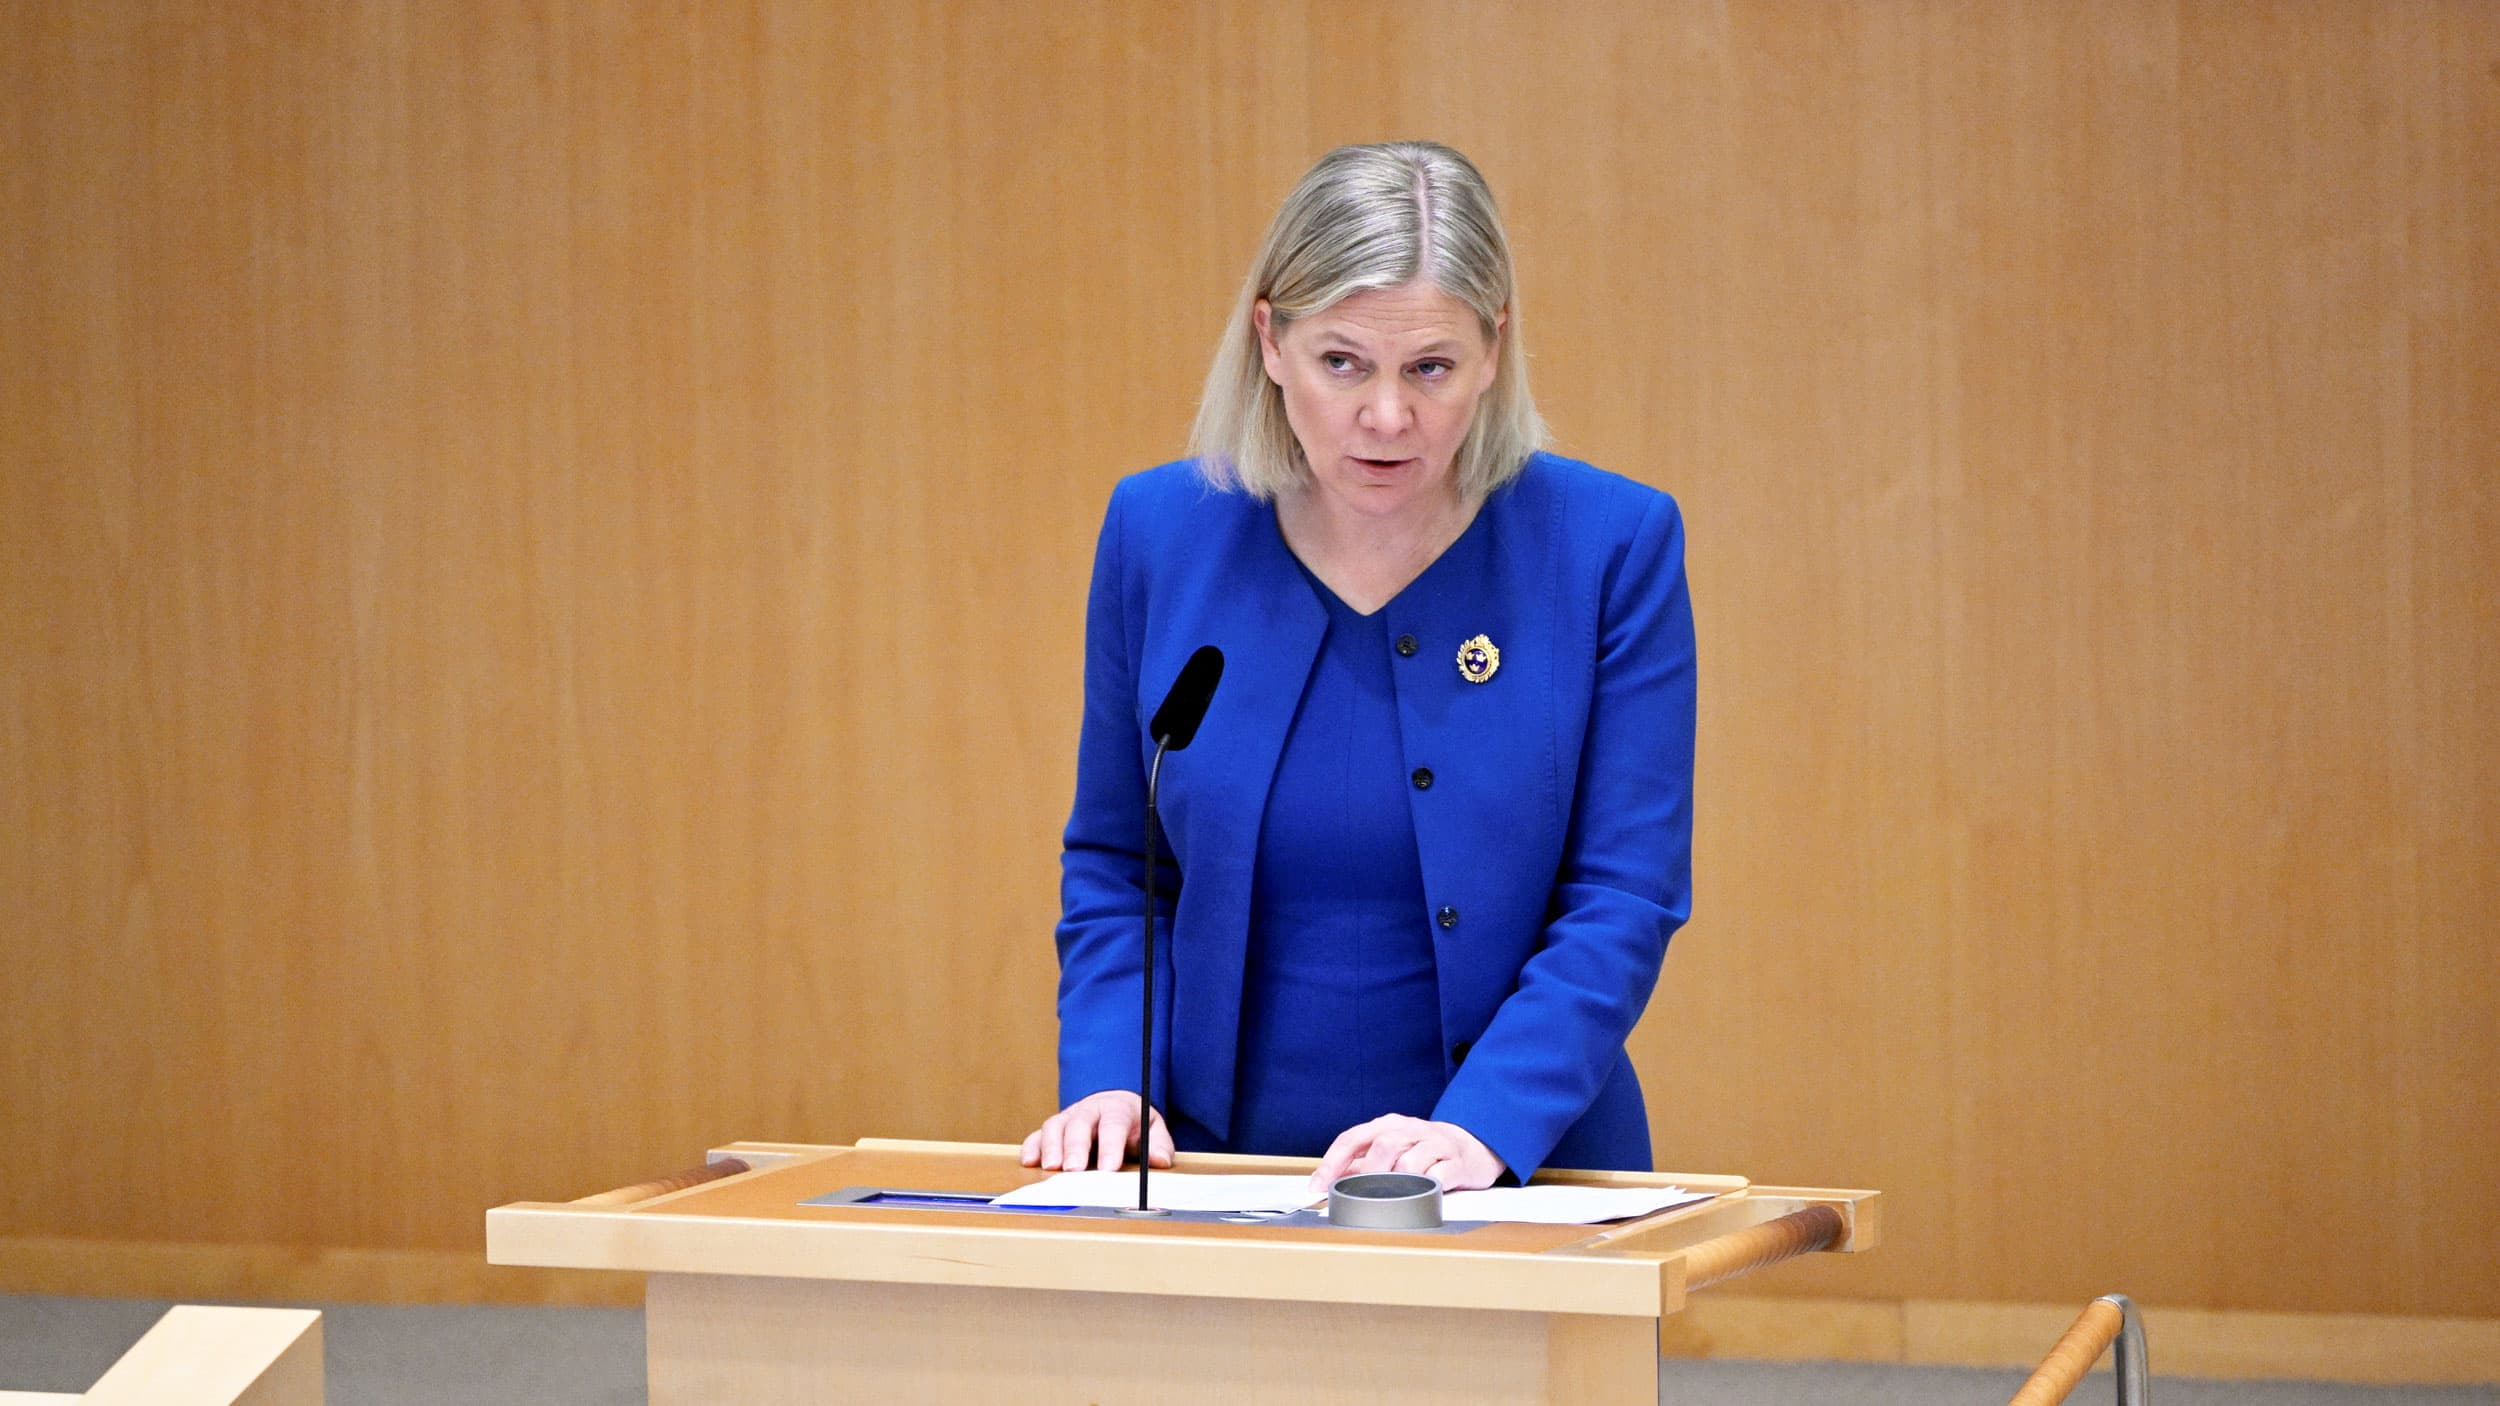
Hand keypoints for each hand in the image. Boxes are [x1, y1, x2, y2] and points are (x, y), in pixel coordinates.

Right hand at [1019, 1090, 1175, 1171]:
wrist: (1116, 1106)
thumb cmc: (1134, 1124)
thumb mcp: (1154, 1130)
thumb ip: (1159, 1145)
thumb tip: (1159, 1160)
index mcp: (1117, 1109)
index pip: (1113, 1124)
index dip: (1110, 1147)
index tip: (1108, 1169)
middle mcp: (1089, 1110)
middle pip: (1080, 1124)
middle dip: (1076, 1147)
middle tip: (1074, 1170)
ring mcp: (1068, 1117)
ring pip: (1055, 1126)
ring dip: (1051, 1147)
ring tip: (1051, 1168)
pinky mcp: (1053, 1129)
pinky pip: (1037, 1134)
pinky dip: (1032, 1147)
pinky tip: (1029, 1162)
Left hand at [1307, 1114, 1503, 1194]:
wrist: (1473, 1147)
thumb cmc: (1424, 1150)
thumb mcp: (1391, 1149)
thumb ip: (1361, 1163)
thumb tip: (1327, 1181)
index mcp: (1389, 1125)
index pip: (1353, 1138)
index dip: (1332, 1162)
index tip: (1317, 1186)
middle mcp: (1411, 1130)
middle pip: (1383, 1146)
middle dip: (1367, 1174)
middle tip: (1361, 1196)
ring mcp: (1436, 1145)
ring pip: (1410, 1162)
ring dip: (1398, 1183)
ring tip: (1395, 1197)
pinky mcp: (1457, 1163)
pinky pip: (1438, 1177)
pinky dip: (1426, 1189)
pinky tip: (1423, 1195)